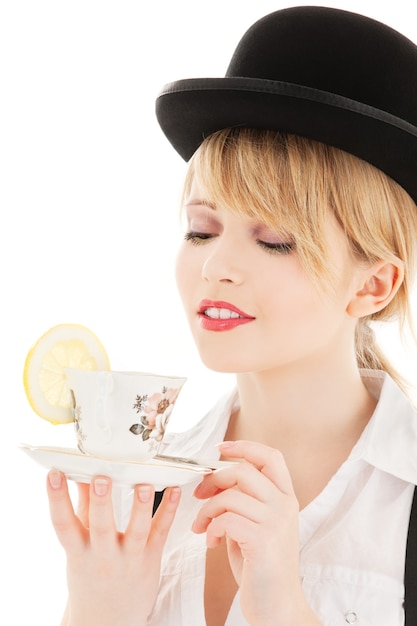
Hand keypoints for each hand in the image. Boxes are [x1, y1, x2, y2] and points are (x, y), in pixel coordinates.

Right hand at [47, 471, 179, 625]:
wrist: (108, 621)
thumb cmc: (91, 574)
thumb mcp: (79, 546)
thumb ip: (81, 509)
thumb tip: (80, 473)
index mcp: (79, 551)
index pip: (63, 524)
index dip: (57, 499)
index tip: (54, 474)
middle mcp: (103, 555)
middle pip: (101, 527)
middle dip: (101, 503)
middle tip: (100, 478)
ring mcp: (129, 557)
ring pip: (136, 532)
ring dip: (140, 507)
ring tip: (143, 485)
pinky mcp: (151, 558)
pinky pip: (161, 532)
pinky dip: (169, 511)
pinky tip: (175, 490)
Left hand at [192, 441, 320, 625]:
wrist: (278, 608)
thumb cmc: (261, 567)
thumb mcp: (256, 525)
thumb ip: (244, 501)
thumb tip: (215, 480)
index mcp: (286, 499)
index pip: (271, 456)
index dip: (245, 446)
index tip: (220, 448)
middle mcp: (284, 506)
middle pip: (243, 470)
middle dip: (213, 479)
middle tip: (199, 495)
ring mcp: (276, 522)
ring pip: (230, 495)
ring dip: (206, 510)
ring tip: (201, 528)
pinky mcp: (262, 540)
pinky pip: (225, 519)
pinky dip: (210, 529)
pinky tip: (211, 544)